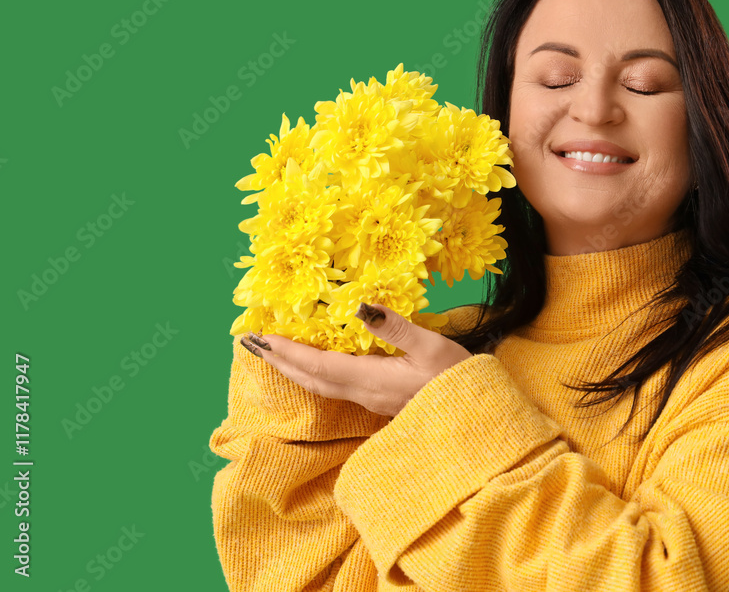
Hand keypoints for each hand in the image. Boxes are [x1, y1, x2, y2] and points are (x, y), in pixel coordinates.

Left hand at [240, 303, 472, 416]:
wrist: (478, 420)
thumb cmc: (460, 381)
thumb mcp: (433, 346)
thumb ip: (395, 326)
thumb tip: (358, 307)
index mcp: (372, 379)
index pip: (318, 365)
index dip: (287, 352)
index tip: (260, 338)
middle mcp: (365, 394)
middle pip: (310, 380)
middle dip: (279, 361)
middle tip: (250, 343)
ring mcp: (371, 401)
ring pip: (321, 386)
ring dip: (294, 368)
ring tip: (274, 352)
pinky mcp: (379, 401)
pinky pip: (335, 387)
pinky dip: (315, 373)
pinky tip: (315, 364)